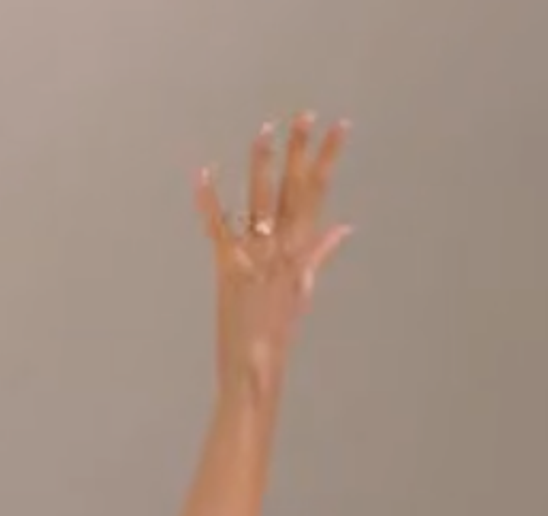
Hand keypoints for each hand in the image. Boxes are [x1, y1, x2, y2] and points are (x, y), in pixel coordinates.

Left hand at [196, 113, 352, 389]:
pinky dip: (208, 200)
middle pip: (293, 189)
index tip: (338, 127)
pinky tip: (204, 171)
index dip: (328, 158)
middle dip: (299, 150)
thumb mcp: (304, 290)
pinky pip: (217, 228)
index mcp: (301, 251)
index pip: (319, 194)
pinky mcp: (227, 268)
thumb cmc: (278, 332)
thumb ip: (320, 255)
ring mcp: (255, 257)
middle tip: (304, 115)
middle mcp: (281, 249)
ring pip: (260, 201)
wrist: (255, 369)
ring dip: (262, 164)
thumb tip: (343, 228)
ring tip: (266, 131)